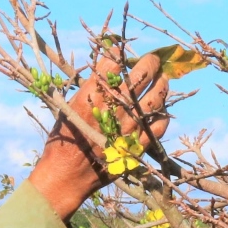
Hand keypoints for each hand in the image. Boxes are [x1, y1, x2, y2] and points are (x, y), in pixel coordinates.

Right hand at [26, 50, 172, 220]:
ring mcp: (129, 127)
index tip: (120, 52)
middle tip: (152, 60)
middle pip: (141, 75)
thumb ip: (87, 89)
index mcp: (92, 96)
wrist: (68, 175)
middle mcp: (113, 108)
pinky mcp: (138, 145)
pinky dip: (162, 115)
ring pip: (156, 98)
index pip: (112, 63)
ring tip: (163, 80)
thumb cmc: (64, 141)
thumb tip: (103, 68)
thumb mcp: (67, 108)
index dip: (117, 53)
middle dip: (150, 62)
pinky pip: (159, 125)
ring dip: (162, 85)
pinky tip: (160, 110)